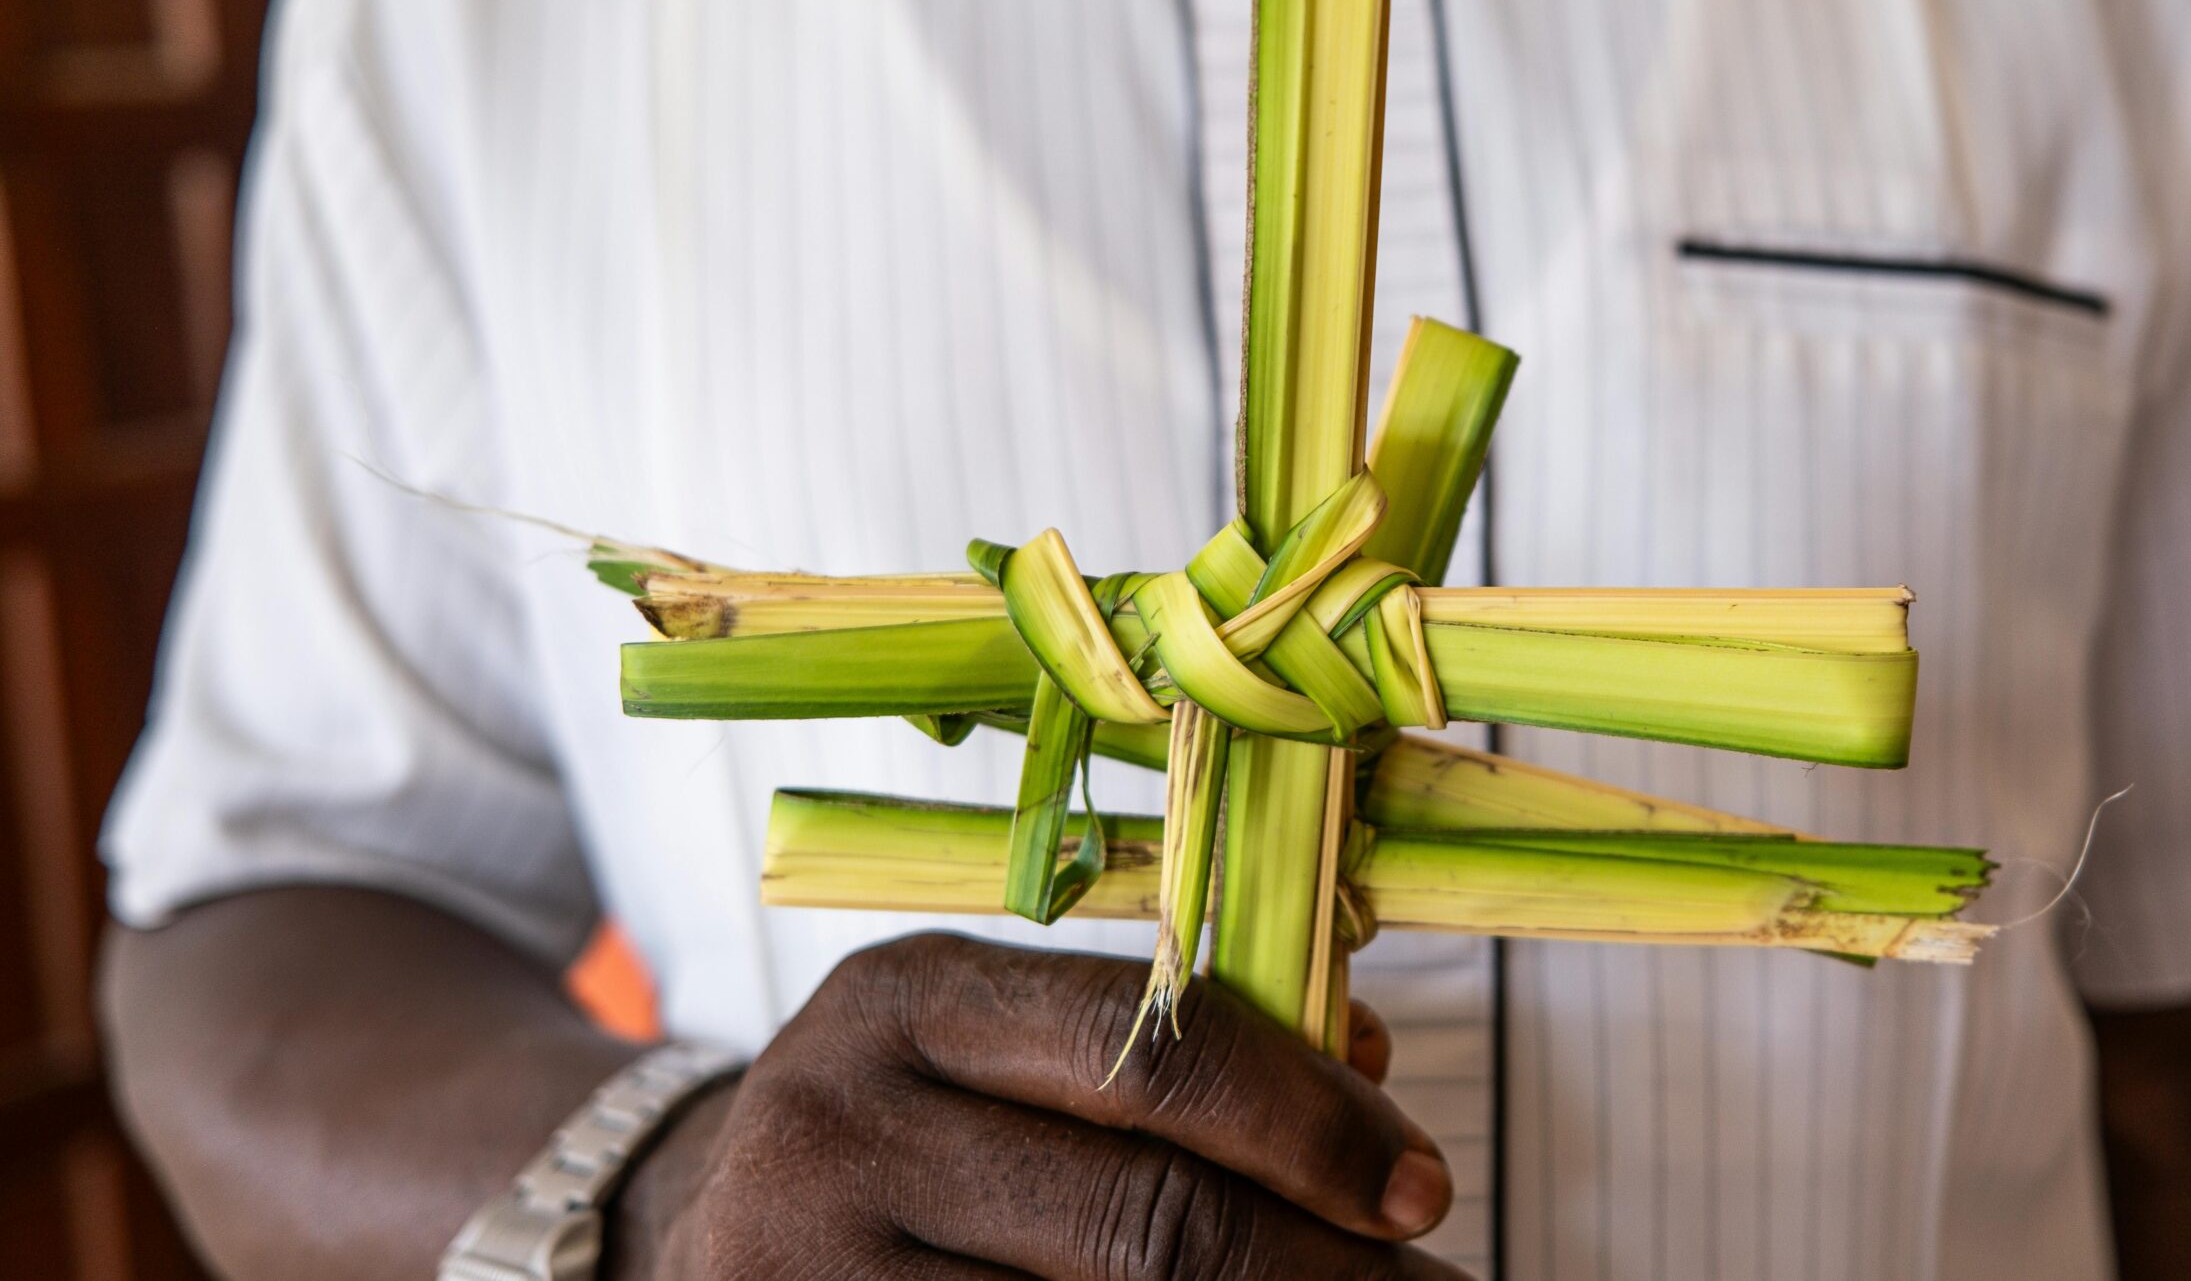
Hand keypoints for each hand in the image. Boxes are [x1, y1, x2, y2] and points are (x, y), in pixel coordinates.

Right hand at [614, 932, 1465, 1279]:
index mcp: (909, 1000)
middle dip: (1319, 1271)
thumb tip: (1369, 1057)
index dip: (1308, 1124)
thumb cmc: (908, 1139)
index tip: (1419, 1185)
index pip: (1149, 1051)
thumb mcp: (999, 1051)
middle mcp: (838, 1128)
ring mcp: (804, 1273)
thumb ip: (1168, 1047)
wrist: (709, 1237)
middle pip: (1147, 1225)